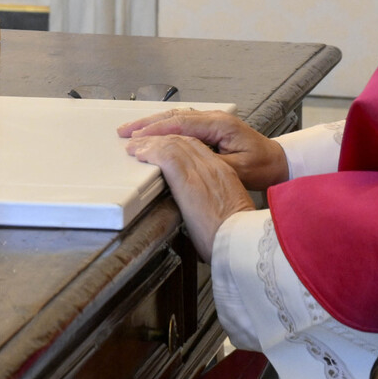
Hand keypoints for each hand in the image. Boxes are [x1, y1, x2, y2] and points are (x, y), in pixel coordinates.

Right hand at [117, 110, 286, 191]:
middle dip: (147, 124)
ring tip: (132, 130)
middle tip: (125, 132)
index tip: (137, 138)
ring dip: (153, 123)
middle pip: (174, 116)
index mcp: (220, 124)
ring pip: (176, 117)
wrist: (279, 162)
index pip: (181, 124)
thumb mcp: (239, 169)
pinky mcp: (211, 127)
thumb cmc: (263, 166)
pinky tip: (153, 131)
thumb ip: (212, 163)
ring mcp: (212, 121)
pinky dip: (164, 126)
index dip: (156, 131)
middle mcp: (214, 118)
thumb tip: (187, 162)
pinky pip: (182, 122)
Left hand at [125, 132, 254, 261]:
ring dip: (150, 142)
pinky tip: (140, 154)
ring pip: (172, 144)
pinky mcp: (189, 181)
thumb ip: (212, 198)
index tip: (162, 144)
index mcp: (223, 173)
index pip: (196, 146)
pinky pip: (166, 156)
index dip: (175, 141)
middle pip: (182, 140)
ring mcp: (201, 172)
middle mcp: (212, 167)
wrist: (242, 240)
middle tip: (142, 140)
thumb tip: (197, 205)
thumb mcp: (227, 208)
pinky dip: (151, 152)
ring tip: (135, 145)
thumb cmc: (234, 233)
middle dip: (160, 138)